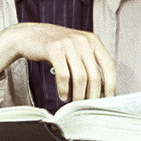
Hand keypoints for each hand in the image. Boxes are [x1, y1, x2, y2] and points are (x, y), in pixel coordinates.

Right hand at [0, 22, 115, 101]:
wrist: (29, 35)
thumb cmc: (54, 45)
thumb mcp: (76, 47)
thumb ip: (89, 61)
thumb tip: (102, 87)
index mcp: (92, 40)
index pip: (108, 65)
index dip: (111, 83)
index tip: (109, 97)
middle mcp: (82, 40)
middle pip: (95, 75)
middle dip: (93, 94)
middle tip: (89, 104)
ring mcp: (68, 44)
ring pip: (80, 77)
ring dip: (78, 95)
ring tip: (75, 102)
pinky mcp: (54, 49)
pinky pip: (64, 75)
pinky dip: (64, 89)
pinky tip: (63, 94)